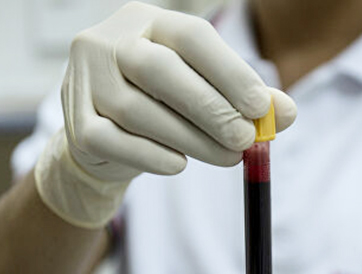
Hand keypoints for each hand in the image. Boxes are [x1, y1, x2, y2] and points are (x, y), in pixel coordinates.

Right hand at [35, 1, 295, 227]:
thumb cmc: (166, 104)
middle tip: (245, 139)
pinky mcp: (75, 121)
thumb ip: (246, 100)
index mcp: (148, 21)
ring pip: (137, 111)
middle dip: (210, 108)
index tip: (263, 107)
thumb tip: (286, 113)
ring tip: (227, 157)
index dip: (231, 72)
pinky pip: (113, 141)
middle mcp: (109, 41)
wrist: (108, 135)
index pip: (191, 37)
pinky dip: (151, 156)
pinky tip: (179, 165)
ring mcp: (83, 79)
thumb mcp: (207, 91)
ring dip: (191, 140)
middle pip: (159, 70)